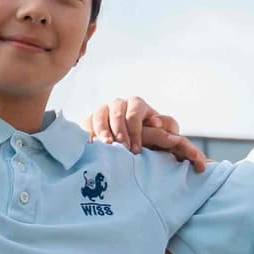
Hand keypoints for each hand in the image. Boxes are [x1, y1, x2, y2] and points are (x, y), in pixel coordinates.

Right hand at [83, 95, 205, 170]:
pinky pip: (86, 124)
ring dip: (102, 131)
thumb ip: (167, 126)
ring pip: (99, 116)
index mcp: (137, 104)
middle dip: (119, 132)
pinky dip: (89, 134)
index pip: (134, 113)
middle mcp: (119, 104)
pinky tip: (94, 146)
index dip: (135, 131)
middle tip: (123, 149)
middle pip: (116, 113)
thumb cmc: (152, 138)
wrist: (133, 145)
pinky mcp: (90, 120)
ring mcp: (103, 110)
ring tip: (107, 146)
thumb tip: (155, 122)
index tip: (135, 150)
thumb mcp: (164, 132)